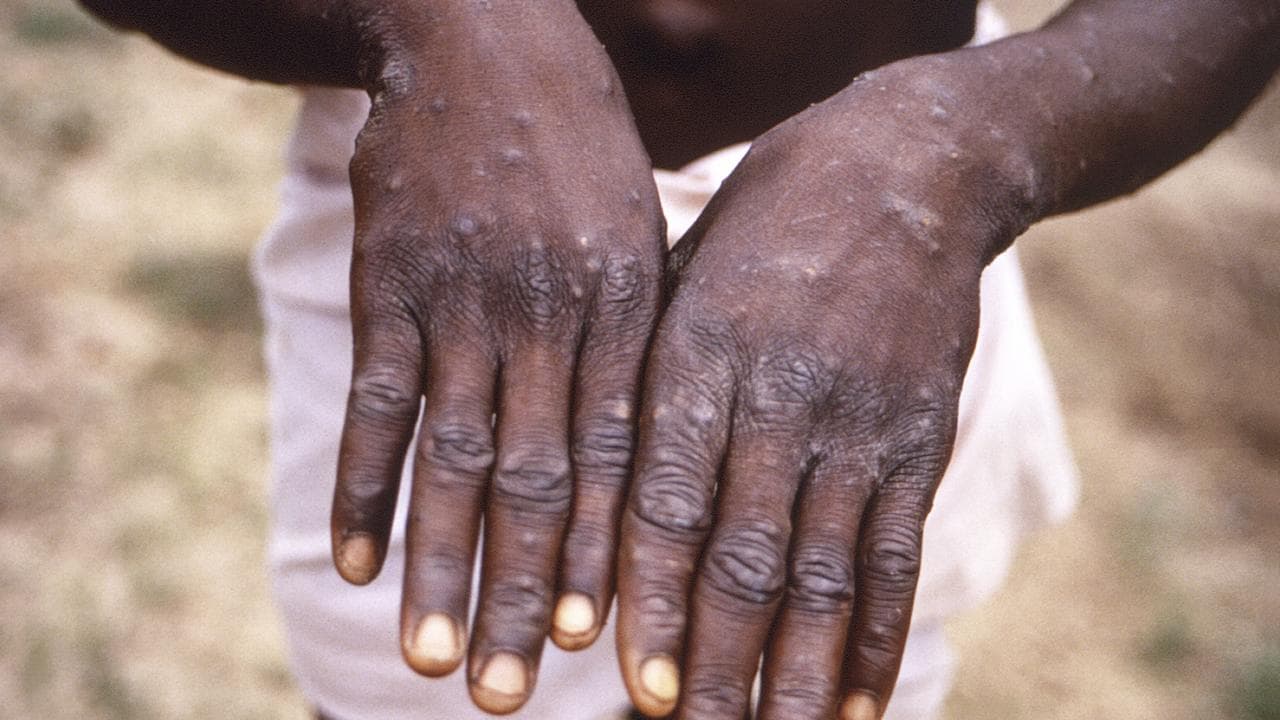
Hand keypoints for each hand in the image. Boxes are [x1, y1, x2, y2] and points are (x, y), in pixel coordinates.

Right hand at [327, 4, 663, 712]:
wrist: (487, 42)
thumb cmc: (581, 153)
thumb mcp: (640, 235)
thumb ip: (640, 343)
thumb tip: (648, 464)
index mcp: (626, 310)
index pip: (619, 458)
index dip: (608, 558)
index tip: (601, 648)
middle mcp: (548, 316)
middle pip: (538, 480)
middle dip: (525, 593)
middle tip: (513, 695)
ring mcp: (463, 301)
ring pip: (452, 457)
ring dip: (440, 566)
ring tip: (433, 660)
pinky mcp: (390, 284)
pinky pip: (375, 401)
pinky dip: (362, 485)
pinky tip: (353, 562)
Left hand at [616, 58, 1032, 718]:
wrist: (905, 168)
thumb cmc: (761, 228)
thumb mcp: (679, 277)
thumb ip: (642, 383)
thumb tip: (589, 508)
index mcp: (699, 356)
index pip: (666, 503)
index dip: (650, 603)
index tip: (632, 688)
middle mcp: (779, 398)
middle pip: (743, 559)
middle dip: (713, 667)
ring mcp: (858, 423)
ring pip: (823, 576)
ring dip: (794, 677)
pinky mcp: (919, 438)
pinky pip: (898, 557)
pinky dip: (880, 641)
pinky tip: (859, 708)